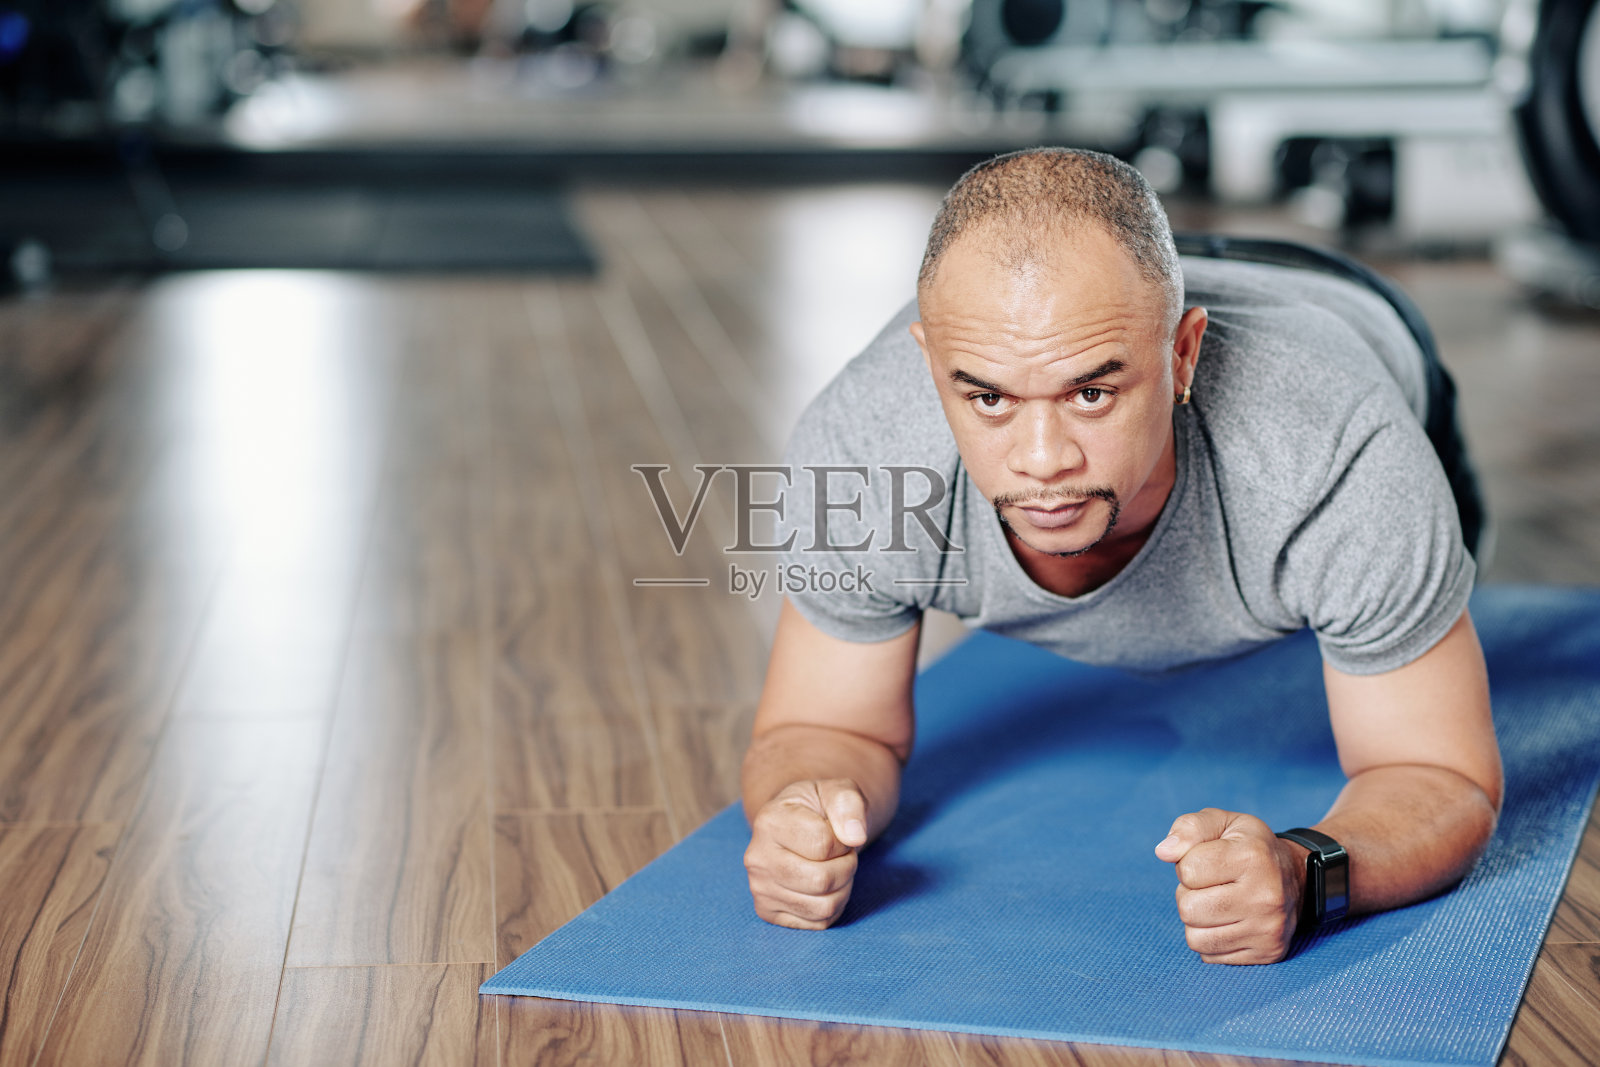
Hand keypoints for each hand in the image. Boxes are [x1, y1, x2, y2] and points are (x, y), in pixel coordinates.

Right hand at [744, 778, 867, 929]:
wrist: (795, 825)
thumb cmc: (818, 809)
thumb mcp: (836, 792)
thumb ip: (849, 804)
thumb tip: (856, 836)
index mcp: (769, 821)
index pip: (824, 844)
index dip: (843, 839)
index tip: (837, 832)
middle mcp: (756, 858)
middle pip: (822, 880)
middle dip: (846, 866)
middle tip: (841, 853)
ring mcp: (759, 888)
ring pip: (823, 906)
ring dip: (842, 887)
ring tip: (833, 867)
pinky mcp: (768, 911)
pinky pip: (818, 922)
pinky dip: (833, 906)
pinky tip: (824, 886)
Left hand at [1154, 807, 1305, 964]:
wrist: (1295, 876)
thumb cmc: (1248, 847)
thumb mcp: (1222, 823)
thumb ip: (1189, 828)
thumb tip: (1163, 852)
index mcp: (1253, 857)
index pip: (1187, 870)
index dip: (1187, 864)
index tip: (1207, 861)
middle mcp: (1265, 896)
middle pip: (1187, 908)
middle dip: (1189, 894)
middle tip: (1211, 886)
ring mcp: (1268, 929)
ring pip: (1195, 938)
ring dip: (1197, 920)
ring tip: (1218, 903)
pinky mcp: (1268, 952)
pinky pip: (1210, 956)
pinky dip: (1210, 940)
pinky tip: (1229, 922)